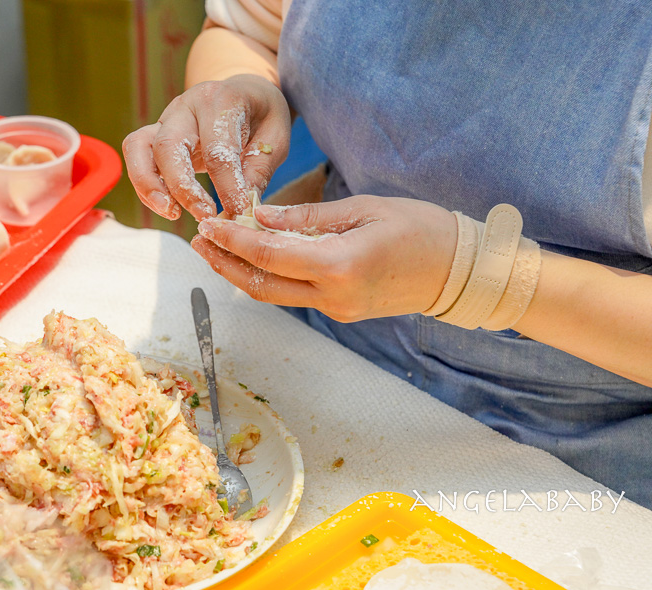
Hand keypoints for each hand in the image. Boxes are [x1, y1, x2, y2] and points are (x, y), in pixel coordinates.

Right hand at [122, 74, 290, 220]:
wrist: (245, 93)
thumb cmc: (261, 116)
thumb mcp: (275, 138)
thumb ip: (258, 171)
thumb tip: (240, 208)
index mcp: (221, 100)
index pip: (217, 150)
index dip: (226, 187)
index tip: (238, 212)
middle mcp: (186, 105)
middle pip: (168, 146)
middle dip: (182, 188)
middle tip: (204, 216)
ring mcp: (165, 118)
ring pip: (138, 147)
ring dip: (149, 186)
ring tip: (172, 213)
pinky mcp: (154, 134)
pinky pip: (137, 158)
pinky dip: (147, 187)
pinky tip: (169, 207)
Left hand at [190, 195, 458, 320]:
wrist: (460, 271)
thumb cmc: (421, 228)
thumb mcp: (364, 208)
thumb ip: (308, 216)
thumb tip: (261, 216)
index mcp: (340, 266)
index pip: (269, 255)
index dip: (232, 241)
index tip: (209, 225)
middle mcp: (334, 296)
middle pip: (261, 285)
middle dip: (224, 263)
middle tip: (198, 241)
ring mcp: (337, 310)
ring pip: (274, 296)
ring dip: (240, 274)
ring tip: (215, 250)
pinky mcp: (341, 313)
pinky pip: (294, 296)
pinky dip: (268, 277)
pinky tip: (254, 259)